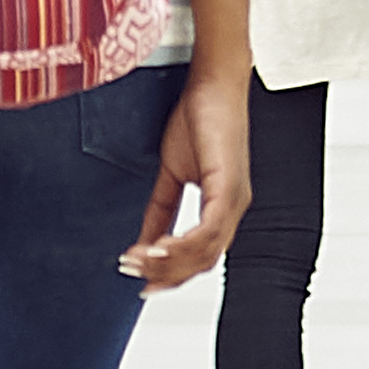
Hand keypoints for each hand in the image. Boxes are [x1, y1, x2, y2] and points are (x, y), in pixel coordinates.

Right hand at [123, 66, 251, 289]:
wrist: (214, 84)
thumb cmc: (198, 119)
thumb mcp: (172, 172)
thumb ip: (161, 208)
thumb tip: (144, 241)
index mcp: (222, 208)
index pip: (200, 256)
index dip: (172, 274)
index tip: (143, 283)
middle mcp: (233, 209)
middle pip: (203, 261)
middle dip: (166, 274)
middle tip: (134, 276)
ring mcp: (234, 200)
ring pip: (205, 252)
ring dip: (168, 262)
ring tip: (138, 261)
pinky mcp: (229, 187)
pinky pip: (207, 230)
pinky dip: (181, 244)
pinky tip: (157, 247)